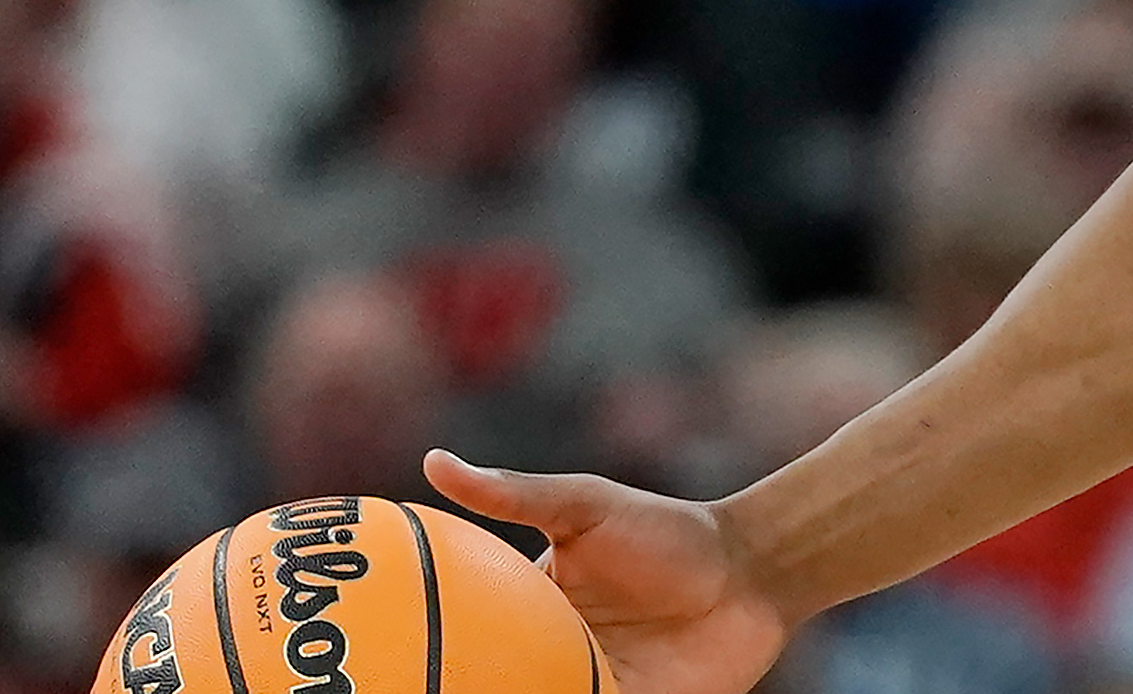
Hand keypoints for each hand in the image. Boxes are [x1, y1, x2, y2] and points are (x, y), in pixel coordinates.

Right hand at [426, 450, 791, 693]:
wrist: (754, 573)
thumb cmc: (669, 532)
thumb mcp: (587, 508)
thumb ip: (517, 495)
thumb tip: (434, 461)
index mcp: (526, 612)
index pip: (461, 639)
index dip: (425, 654)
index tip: (378, 665)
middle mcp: (548, 657)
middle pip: (489, 681)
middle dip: (456, 684)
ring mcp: (586, 688)